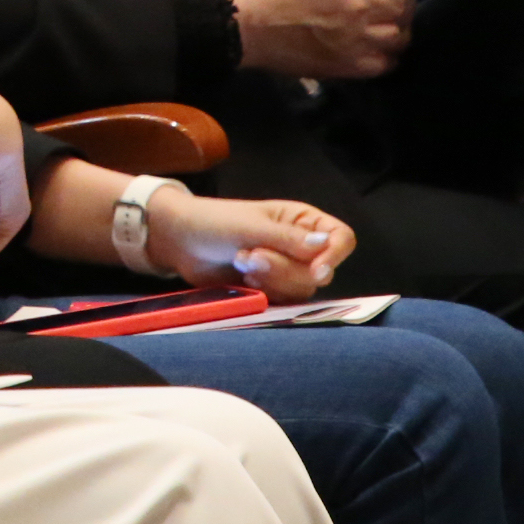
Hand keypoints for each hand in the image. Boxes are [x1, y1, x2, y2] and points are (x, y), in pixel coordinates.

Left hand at [144, 191, 354, 303]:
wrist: (182, 242)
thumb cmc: (217, 222)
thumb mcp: (253, 227)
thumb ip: (289, 239)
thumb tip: (327, 244)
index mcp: (303, 220)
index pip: (341, 238)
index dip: (334, 256)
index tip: (316, 271)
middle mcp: (301, 246)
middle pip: (320, 271)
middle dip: (285, 269)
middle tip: (251, 256)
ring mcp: (287, 270)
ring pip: (302, 290)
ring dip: (273, 280)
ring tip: (243, 262)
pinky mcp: (272, 290)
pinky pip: (285, 302)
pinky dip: (266, 293)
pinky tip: (243, 279)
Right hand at [226, 0, 422, 79]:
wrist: (241, 23)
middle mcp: (363, 5)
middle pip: (406, 3)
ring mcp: (359, 39)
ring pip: (401, 35)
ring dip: (396, 26)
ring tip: (382, 23)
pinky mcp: (349, 66)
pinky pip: (385, 63)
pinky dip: (384, 55)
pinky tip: (373, 48)